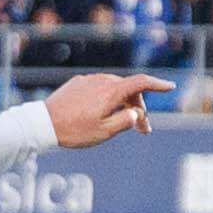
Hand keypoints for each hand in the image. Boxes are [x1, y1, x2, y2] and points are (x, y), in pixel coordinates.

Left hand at [43, 73, 171, 149]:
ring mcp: (88, 81)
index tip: (170, 87)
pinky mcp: (77, 84)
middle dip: (139, 107)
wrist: (41, 125)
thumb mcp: (104, 132)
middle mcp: (101, 81)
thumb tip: (137, 112)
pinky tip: (102, 114)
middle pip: (129, 89)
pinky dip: (108, 99)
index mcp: (111, 92)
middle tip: (143, 130)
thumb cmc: (73, 131)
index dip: (158, 84)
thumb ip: (126, 121)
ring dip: (123, 103)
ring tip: (122, 124)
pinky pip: (99, 89)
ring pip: (114, 89)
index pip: (141, 82)